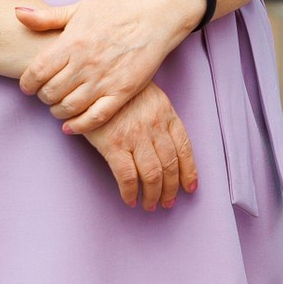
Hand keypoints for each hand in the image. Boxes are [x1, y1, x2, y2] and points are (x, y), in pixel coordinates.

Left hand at [16, 0, 198, 129]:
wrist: (153, 17)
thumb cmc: (114, 12)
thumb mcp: (78, 9)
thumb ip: (46, 17)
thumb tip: (16, 14)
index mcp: (72, 42)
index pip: (37, 71)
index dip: (27, 83)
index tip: (27, 86)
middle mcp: (86, 63)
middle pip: (51, 92)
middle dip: (43, 97)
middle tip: (46, 94)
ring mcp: (105, 79)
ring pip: (70, 107)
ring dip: (58, 111)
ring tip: (58, 106)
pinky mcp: (122, 92)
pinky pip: (96, 117)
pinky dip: (79, 126)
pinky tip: (70, 126)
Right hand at [78, 81, 199, 210]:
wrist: (92, 78)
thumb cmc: (118, 88)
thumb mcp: (147, 95)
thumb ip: (159, 117)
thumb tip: (166, 146)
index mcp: (166, 112)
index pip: (184, 147)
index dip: (189, 170)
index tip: (190, 187)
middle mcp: (155, 126)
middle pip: (169, 165)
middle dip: (171, 188)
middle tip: (168, 202)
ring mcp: (135, 136)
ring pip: (152, 174)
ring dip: (153, 194)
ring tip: (150, 205)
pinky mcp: (113, 144)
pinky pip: (127, 176)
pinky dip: (131, 192)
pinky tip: (131, 200)